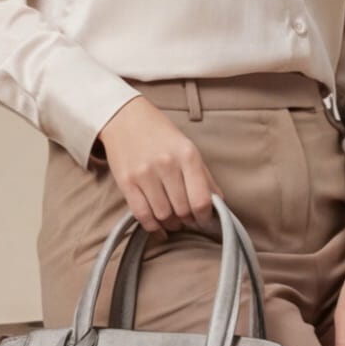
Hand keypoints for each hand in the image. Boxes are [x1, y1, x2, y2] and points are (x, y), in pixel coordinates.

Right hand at [94, 96, 224, 235]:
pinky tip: (159, 227)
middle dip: (188, 220)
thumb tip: (219, 203)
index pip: (201, 200)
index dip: (205, 217)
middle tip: (188, 220)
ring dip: (171, 224)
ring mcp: (144, 174)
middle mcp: (167, 165)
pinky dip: (153, 226)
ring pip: (163, 215)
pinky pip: (142, 215)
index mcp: (188, 155)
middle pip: (182, 210)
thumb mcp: (188, 148)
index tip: (204, 220)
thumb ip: (205, 176)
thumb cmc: (161, 134)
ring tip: (174, 221)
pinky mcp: (126, 183)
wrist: (125, 118)